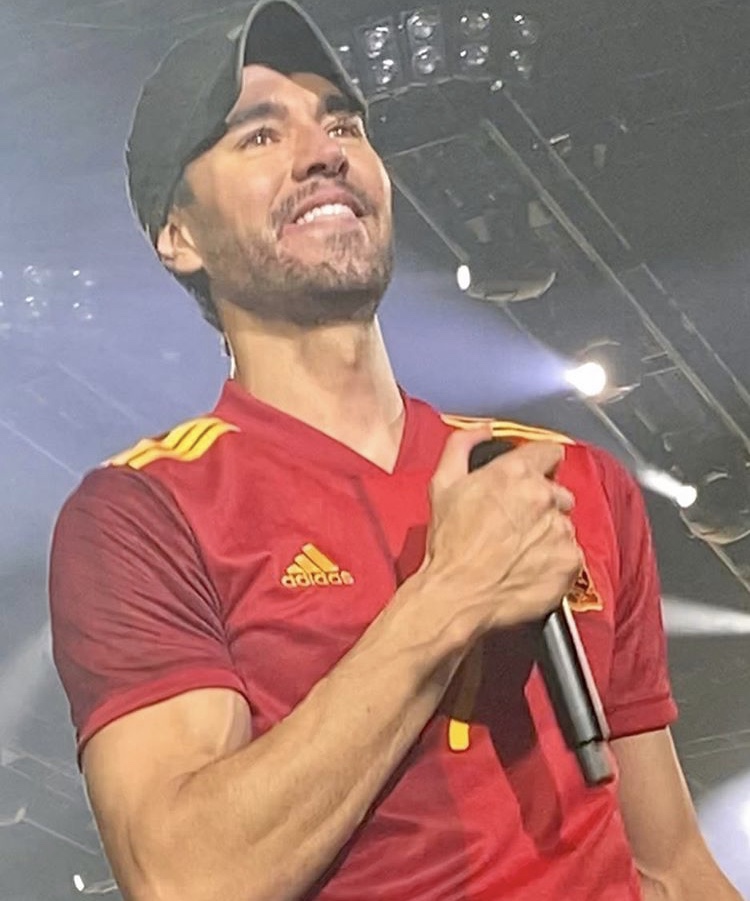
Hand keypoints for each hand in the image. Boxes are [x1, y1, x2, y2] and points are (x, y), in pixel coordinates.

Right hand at [420, 427, 581, 635]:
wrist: (457, 594)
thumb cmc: (448, 544)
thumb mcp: (442, 484)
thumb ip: (462, 444)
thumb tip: (485, 429)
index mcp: (515, 473)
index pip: (550, 452)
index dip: (540, 463)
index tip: (531, 476)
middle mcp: (543, 497)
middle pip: (558, 490)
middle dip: (541, 502)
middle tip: (514, 522)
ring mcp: (560, 529)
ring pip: (564, 523)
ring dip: (548, 532)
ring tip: (518, 549)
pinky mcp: (571, 561)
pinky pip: (571, 553)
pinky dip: (555, 559)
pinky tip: (530, 566)